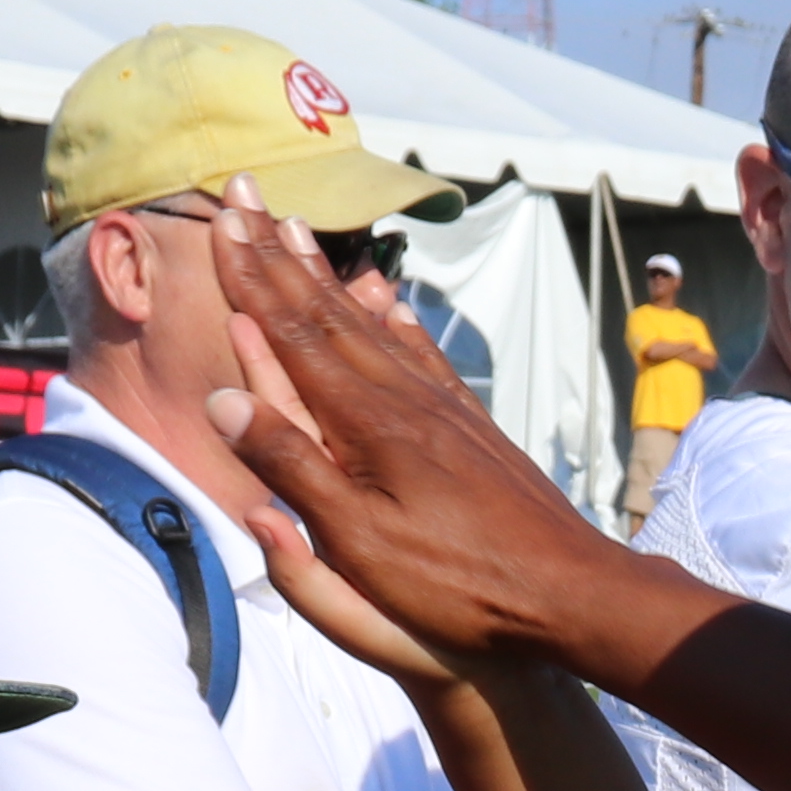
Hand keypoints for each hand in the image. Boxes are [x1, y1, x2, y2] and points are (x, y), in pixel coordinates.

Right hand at [196, 185, 694, 684]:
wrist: (569, 595)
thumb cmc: (458, 587)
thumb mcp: (359, 545)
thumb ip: (292, 468)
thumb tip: (224, 401)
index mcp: (366, 424)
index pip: (292, 335)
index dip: (251, 279)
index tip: (221, 224)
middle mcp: (404, 399)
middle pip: (326, 312)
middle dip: (277, 254)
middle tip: (244, 194)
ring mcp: (443, 409)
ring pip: (372, 325)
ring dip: (326, 278)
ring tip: (296, 231)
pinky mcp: (471, 427)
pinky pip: (422, 356)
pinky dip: (395, 322)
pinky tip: (388, 302)